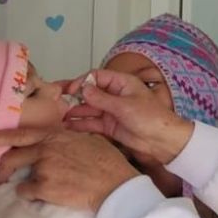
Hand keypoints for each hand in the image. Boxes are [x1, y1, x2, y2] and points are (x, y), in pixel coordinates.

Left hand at [0, 128, 139, 211]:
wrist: (116, 185)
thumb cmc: (108, 162)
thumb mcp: (89, 140)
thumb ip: (67, 138)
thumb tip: (57, 141)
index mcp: (55, 136)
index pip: (19, 134)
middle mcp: (46, 149)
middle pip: (11, 158)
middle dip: (2, 171)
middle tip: (2, 179)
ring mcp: (43, 168)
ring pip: (21, 179)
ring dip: (29, 185)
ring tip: (45, 189)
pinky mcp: (44, 188)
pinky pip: (27, 193)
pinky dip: (33, 196)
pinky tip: (50, 196)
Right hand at [64, 69, 194, 165]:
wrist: (163, 140)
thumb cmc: (152, 118)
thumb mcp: (125, 106)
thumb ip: (102, 98)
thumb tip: (83, 89)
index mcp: (123, 83)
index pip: (97, 76)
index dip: (82, 82)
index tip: (70, 91)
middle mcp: (115, 95)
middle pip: (89, 92)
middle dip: (73, 97)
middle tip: (54, 102)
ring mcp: (112, 111)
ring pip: (88, 109)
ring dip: (74, 112)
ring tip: (57, 117)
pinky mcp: (110, 126)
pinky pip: (91, 123)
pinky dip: (79, 124)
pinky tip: (66, 127)